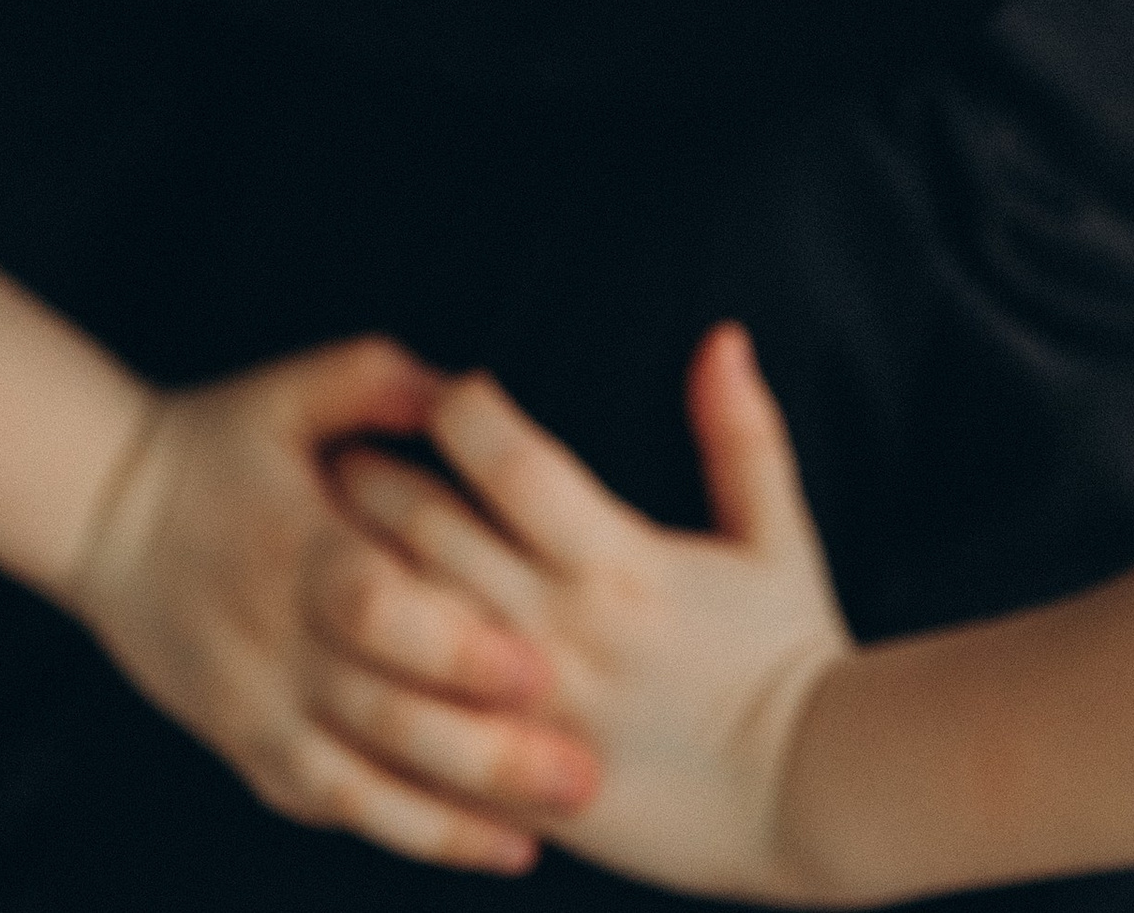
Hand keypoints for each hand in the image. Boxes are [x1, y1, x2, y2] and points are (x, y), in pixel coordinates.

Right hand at [63, 335, 601, 870]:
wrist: (109, 514)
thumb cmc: (221, 440)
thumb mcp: (294, 387)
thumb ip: (381, 382)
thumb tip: (463, 392)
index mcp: (298, 550)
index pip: (376, 612)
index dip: (453, 645)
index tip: (537, 667)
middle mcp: (278, 644)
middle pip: (383, 717)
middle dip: (485, 756)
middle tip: (582, 774)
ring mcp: (261, 710)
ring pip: (357, 787)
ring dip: (450, 821)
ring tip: (539, 839)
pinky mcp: (252, 750)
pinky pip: (330, 806)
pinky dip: (400, 831)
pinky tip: (474, 845)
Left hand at [337, 325, 855, 902]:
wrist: (814, 797)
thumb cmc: (791, 657)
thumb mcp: (776, 535)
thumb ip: (740, 434)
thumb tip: (721, 337)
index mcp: (618, 561)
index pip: (512, 463)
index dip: (464, 411)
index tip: (443, 391)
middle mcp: (561, 630)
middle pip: (434, 536)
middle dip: (376, 481)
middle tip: (335, 449)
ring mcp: (531, 712)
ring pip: (411, 633)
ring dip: (359, 578)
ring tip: (319, 543)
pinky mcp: (520, 783)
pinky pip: (424, 739)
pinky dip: (377, 698)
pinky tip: (343, 668)